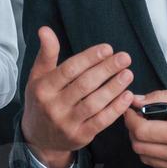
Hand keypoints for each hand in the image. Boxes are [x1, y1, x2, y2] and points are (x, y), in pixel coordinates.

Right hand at [20, 26, 135, 167]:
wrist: (39, 138)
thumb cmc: (41, 101)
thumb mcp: (38, 77)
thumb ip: (46, 54)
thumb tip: (45, 29)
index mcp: (43, 88)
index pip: (69, 70)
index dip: (89, 58)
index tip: (108, 48)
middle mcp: (53, 106)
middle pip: (84, 85)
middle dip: (106, 69)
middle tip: (124, 58)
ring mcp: (67, 123)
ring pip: (94, 103)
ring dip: (114, 88)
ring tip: (128, 74)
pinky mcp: (80, 136)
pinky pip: (101, 121)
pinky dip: (116, 109)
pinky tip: (127, 96)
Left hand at [124, 89, 166, 167]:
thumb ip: (160, 97)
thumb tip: (135, 99)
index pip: (140, 131)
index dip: (130, 119)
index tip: (130, 110)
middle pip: (138, 146)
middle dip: (133, 131)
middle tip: (139, 119)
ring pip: (145, 158)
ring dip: (142, 143)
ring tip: (152, 130)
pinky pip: (157, 167)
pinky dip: (154, 155)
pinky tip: (163, 143)